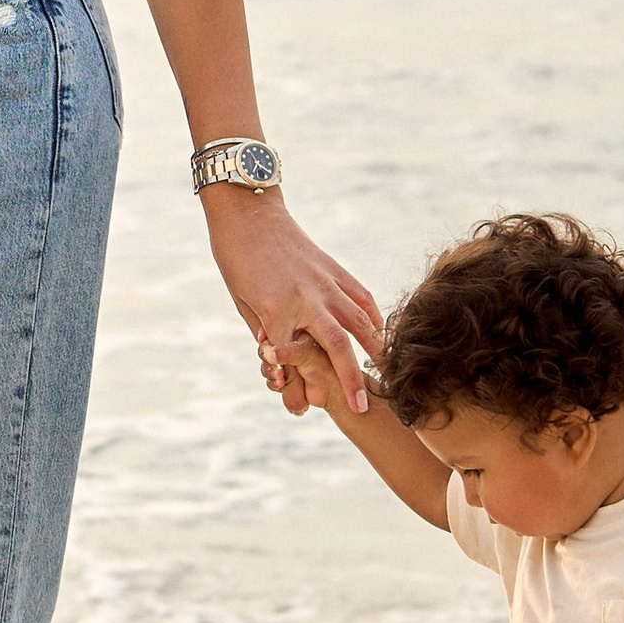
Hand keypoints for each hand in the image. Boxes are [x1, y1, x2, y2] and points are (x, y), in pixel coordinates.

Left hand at [205, 195, 384, 412]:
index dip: (294, 384)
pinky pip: (361, 297)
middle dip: (350, 380)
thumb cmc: (237, 261)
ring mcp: (325, 282)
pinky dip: (374, 318)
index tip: (300, 406)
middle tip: (361, 408)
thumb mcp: (243, 303)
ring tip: (385, 376)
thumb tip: (282, 369)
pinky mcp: (334, 269)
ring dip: (374, 351)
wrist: (248, 214)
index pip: (291, 358)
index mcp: (276, 309)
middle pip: (336, 346)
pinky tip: (380, 335)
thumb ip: (267, 335)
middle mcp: (306, 297)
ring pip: (358, 322)